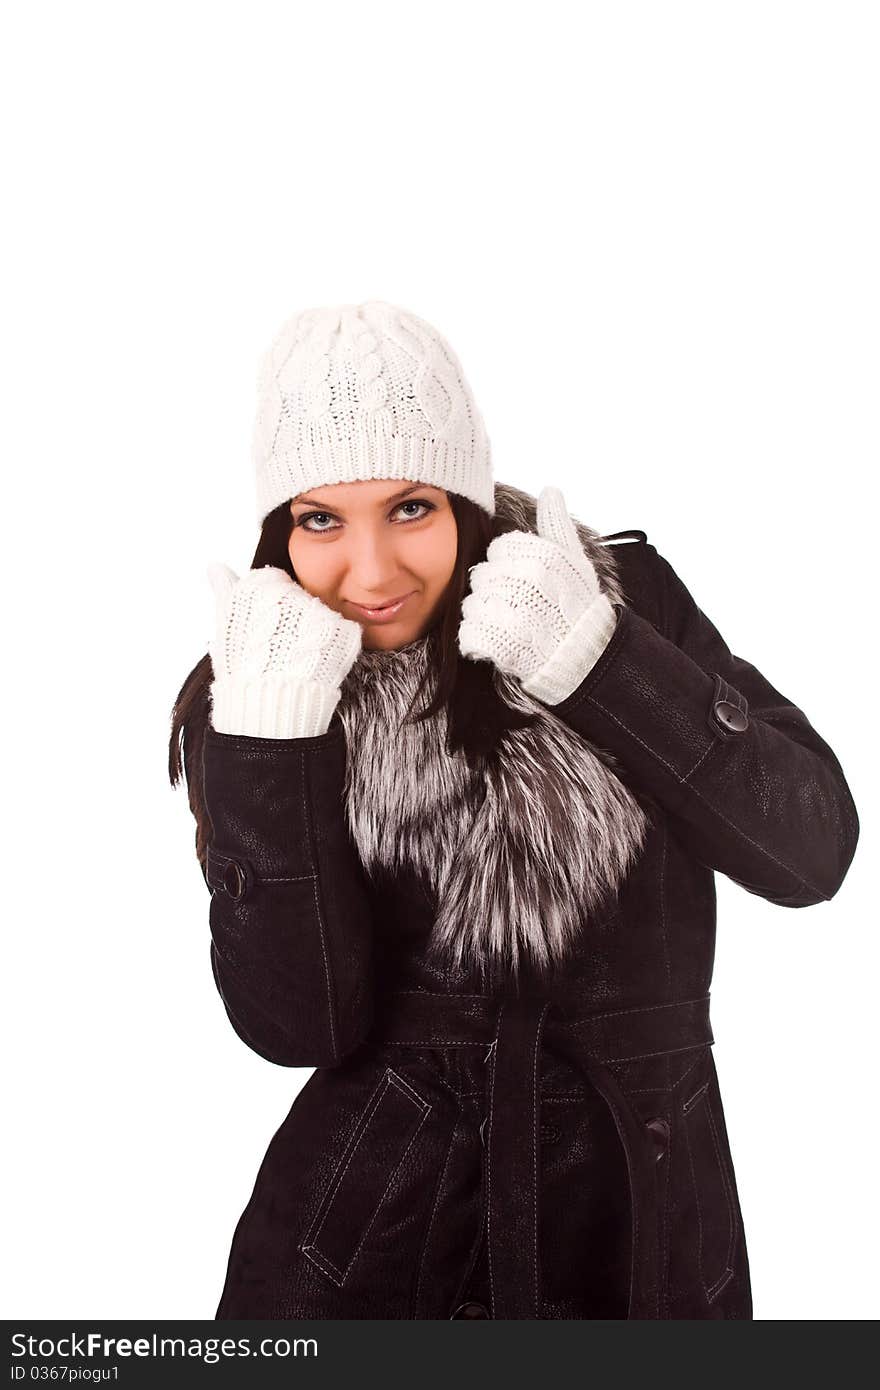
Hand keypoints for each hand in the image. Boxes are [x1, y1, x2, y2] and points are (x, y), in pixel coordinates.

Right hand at [206, 563, 362, 736]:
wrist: (269, 708)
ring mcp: (319, 611)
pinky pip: (343, 631)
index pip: (273, 584)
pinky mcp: (342, 630)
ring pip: (320, 614)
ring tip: (298, 660)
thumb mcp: (226, 627)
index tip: (265, 632)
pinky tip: (317, 664)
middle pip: (299, 598)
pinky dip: (335, 647)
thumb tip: (215, 567)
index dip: (270, 611)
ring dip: (314, 634)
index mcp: (261, 586)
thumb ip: (224, 590)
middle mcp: (292, 591)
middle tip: (281, 651)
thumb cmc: (243, 670)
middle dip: (293, 621)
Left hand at [457, 485, 617, 704]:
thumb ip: (556, 524)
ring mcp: (513, 613)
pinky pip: (469, 635)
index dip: (507, 567)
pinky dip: (477, 641)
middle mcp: (527, 581)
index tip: (524, 582)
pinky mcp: (500, 644)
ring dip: (484, 617)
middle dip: (493, 591)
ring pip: (472, 605)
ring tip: (509, 625)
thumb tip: (551, 490)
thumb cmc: (577, 606)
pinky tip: (498, 642)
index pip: (498, 550)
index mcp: (542, 556)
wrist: (583, 657)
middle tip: (516, 606)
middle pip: (481, 576)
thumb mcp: (574, 560)